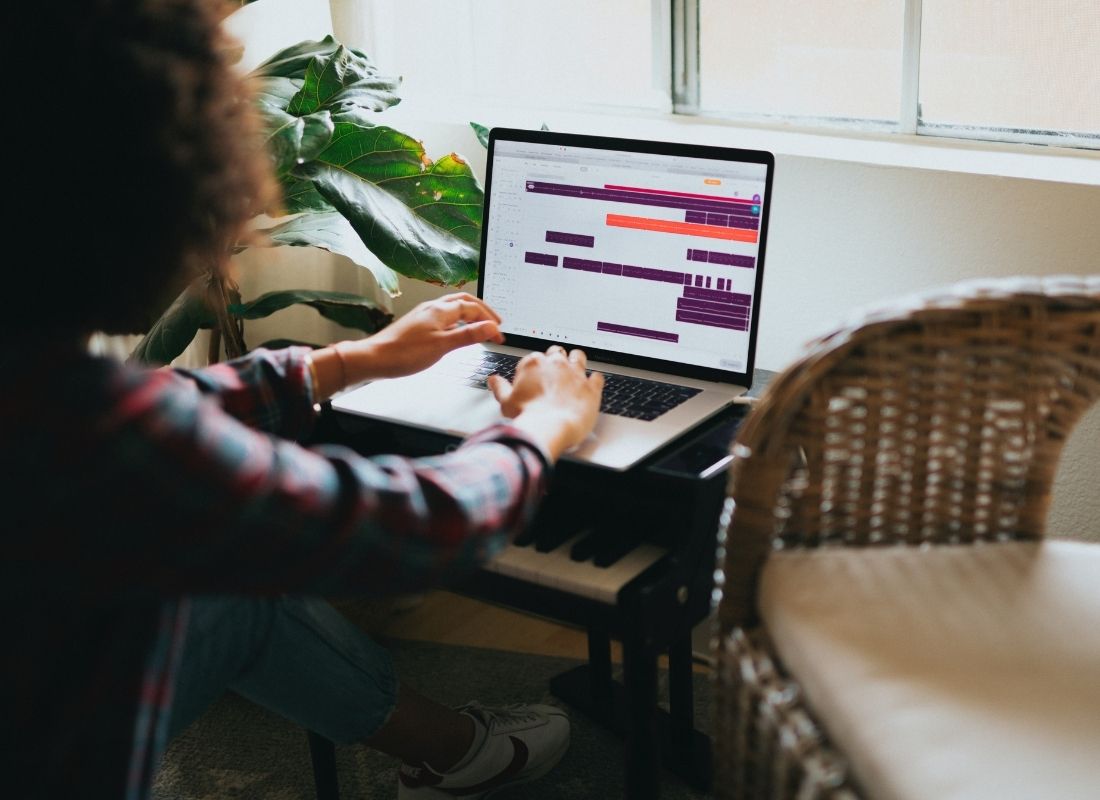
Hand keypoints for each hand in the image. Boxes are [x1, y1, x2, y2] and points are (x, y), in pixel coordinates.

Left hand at [353, 293, 503, 379]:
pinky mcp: (418, 324)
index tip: (499, 334)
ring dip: (470, 314)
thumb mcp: (442, 346)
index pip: (473, 308)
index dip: (489, 319)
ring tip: (480, 325)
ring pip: (453, 307)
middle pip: (464, 301)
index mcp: (441, 310)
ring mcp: (424, 315)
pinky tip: (456, 332)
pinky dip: (457, 321)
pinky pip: (444, 316)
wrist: (375, 358)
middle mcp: (433, 308)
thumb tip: (490, 328)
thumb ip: (468, 335)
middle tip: (495, 322)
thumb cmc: (404, 353)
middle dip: (482, 310)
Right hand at [488, 346, 603, 460]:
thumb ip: (500, 387)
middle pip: (557, 352)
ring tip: (575, 368)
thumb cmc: (528, 416)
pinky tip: (592, 384)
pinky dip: (595, 380)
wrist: (550, 428)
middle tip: (555, 371)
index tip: (536, 376)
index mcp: (533, 364)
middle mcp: (556, 364)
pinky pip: (597, 376)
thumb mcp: (506, 402)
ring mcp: (575, 373)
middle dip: (556, 359)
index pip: (535, 358)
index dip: (536, 367)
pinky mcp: (591, 387)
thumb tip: (493, 380)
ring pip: (578, 356)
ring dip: (577, 360)